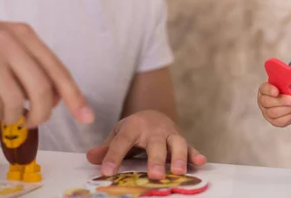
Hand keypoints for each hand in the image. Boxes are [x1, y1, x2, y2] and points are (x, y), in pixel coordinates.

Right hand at [0, 15, 93, 127]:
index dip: (75, 96)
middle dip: (42, 113)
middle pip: (42, 88)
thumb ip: (32, 66)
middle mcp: (11, 42)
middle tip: (34, 121)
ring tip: (7, 115)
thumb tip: (56, 100)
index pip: (58, 70)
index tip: (87, 117)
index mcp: (26, 35)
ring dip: (14, 117)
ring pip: (15, 100)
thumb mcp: (8, 44)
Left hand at [86, 110, 206, 179]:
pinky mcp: (181, 140)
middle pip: (155, 144)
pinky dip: (195, 154)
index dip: (114, 156)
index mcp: (133, 127)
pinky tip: (200, 162)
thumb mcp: (117, 135)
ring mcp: (169, 134)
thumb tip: (90, 157)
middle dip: (156, 159)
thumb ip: (106, 148)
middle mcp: (153, 130)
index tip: (106, 172)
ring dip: (179, 157)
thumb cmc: (133, 131)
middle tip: (155, 175)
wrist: (153, 115)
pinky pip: (190, 146)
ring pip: (176, 143)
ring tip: (178, 172)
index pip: (122, 141)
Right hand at [257, 82, 290, 126]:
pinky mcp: (274, 122)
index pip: (264, 89)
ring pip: (273, 113)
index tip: (277, 91)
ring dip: (287, 109)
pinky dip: (289, 116)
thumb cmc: (290, 91)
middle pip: (267, 102)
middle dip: (280, 101)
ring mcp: (267, 113)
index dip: (269, 90)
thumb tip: (290, 89)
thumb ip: (287, 85)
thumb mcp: (289, 85)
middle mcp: (263, 101)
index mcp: (265, 90)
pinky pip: (280, 121)